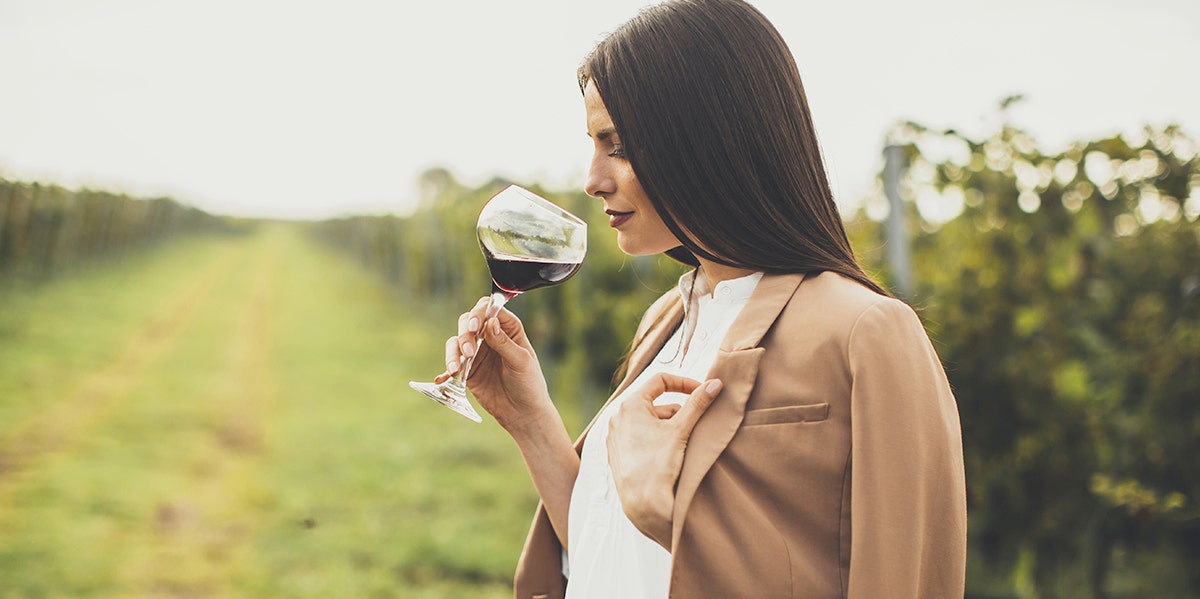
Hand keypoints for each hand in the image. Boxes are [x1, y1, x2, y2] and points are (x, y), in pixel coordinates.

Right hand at [438, 296, 552, 431]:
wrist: (522, 413)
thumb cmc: (529, 384)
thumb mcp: (521, 362)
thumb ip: (504, 343)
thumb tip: (490, 322)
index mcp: (508, 328)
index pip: (490, 309)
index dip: (480, 313)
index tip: (476, 326)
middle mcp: (490, 336)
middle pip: (469, 322)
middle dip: (465, 333)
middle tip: (469, 352)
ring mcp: (477, 352)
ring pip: (457, 341)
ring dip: (454, 351)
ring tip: (457, 368)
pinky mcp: (467, 369)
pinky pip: (452, 362)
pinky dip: (447, 367)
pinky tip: (444, 377)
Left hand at [606, 373, 722, 548]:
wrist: (643, 504)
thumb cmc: (659, 465)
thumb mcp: (681, 430)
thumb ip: (698, 404)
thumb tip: (715, 384)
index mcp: (630, 405)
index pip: (661, 380)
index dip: (684, 383)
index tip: (702, 393)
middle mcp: (618, 417)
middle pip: (657, 403)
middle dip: (679, 412)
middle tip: (698, 425)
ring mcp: (615, 437)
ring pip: (650, 422)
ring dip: (669, 428)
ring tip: (685, 445)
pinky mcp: (617, 454)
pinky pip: (641, 438)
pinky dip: (657, 441)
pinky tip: (669, 456)